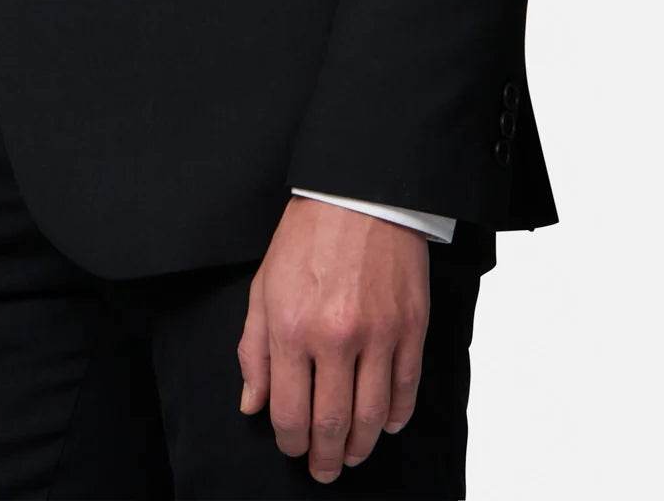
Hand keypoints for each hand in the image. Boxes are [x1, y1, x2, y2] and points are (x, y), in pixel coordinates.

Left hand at [237, 196, 429, 482]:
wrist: (359, 193)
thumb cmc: (308, 236)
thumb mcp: (264, 287)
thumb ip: (254, 350)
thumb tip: (253, 404)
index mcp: (291, 328)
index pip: (290, 413)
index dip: (290, 444)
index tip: (292, 449)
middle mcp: (334, 337)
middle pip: (332, 425)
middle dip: (326, 458)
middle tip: (325, 470)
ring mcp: (378, 334)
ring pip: (372, 417)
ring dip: (362, 447)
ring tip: (354, 454)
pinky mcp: (411, 327)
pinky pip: (406, 389)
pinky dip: (396, 416)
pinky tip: (386, 423)